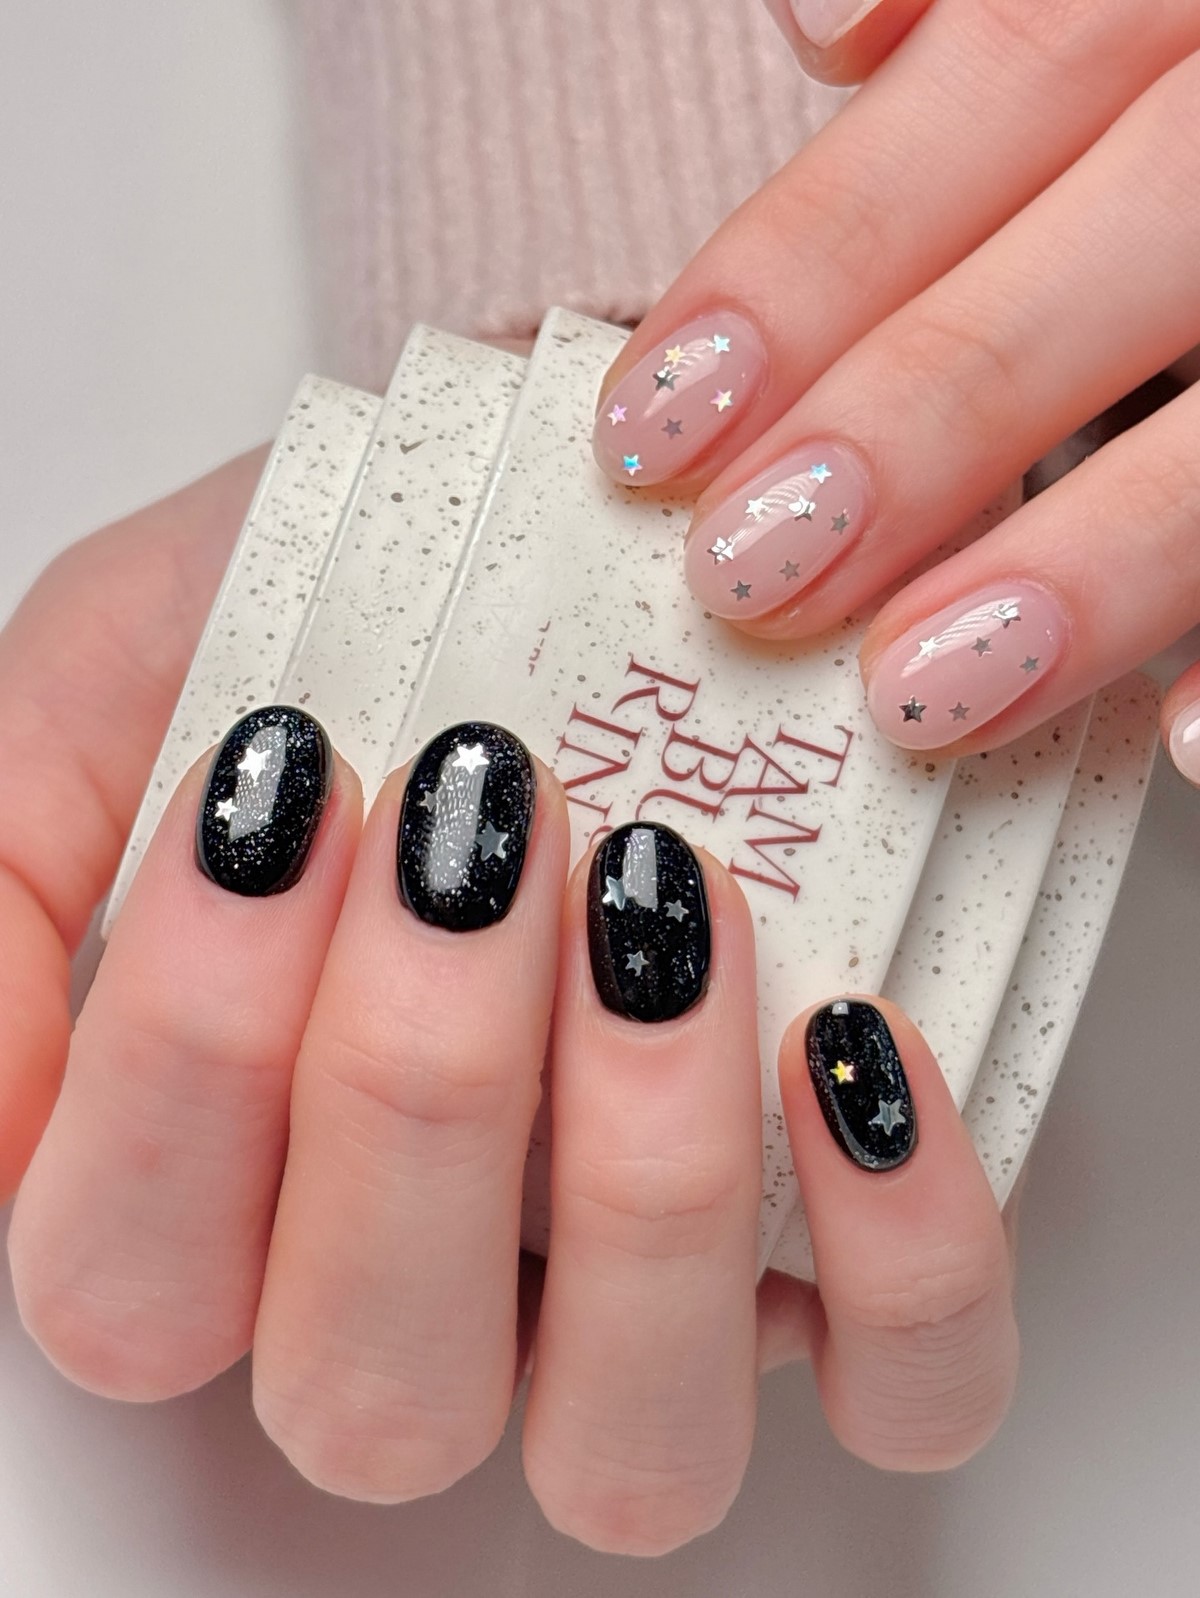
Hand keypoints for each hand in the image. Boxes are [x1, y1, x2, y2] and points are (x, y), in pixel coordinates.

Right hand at [3, 469, 1017, 1551]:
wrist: (538, 537)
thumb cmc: (324, 620)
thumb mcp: (100, 694)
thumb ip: (1, 889)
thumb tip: (7, 1099)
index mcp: (216, 1200)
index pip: (131, 1284)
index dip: (187, 1063)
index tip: (279, 797)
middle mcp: (419, 1298)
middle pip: (373, 1393)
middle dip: (412, 1094)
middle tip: (470, 824)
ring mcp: (635, 1306)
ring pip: (630, 1445)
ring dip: (643, 1178)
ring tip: (661, 899)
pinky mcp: (843, 1266)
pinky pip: (907, 1381)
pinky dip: (907, 1256)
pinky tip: (851, 1036)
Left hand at [591, 0, 1199, 778]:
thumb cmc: (1182, 86)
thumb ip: (998, 20)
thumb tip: (832, 31)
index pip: (1017, 62)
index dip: (822, 252)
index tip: (660, 416)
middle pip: (1147, 215)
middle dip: (931, 404)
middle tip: (753, 568)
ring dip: (1102, 553)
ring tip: (928, 691)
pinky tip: (1189, 746)